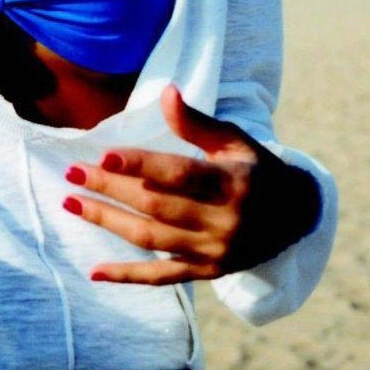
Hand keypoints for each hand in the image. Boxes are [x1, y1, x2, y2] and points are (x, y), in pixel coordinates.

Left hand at [63, 84, 320, 284]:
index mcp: (232, 183)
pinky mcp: (207, 272)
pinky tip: (96, 271)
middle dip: (110, 188)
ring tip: (72, 203)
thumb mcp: (236, 141)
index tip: (104, 155)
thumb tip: (166, 92)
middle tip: (72, 173)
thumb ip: (197, 123)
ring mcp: (214, 251)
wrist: (297, 219)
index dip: (140, 165)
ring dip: (108, 221)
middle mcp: (224, 221)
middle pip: (156, 205)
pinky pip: (162, 277)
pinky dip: (128, 275)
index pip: (179, 174)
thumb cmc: (258, 169)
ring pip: (152, 238)